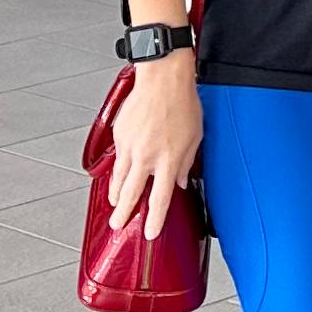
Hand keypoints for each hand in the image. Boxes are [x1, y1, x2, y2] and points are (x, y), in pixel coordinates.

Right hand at [105, 54, 203, 242]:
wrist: (163, 79)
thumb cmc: (183, 103)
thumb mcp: (195, 136)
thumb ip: (187, 162)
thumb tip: (181, 181)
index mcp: (168, 160)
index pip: (160, 200)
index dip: (154, 220)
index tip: (150, 233)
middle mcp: (147, 157)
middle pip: (131, 195)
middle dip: (124, 214)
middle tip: (118, 225)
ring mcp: (130, 147)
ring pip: (118, 179)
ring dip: (116, 194)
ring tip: (115, 204)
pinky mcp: (119, 136)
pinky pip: (117, 159)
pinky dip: (116, 170)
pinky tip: (117, 174)